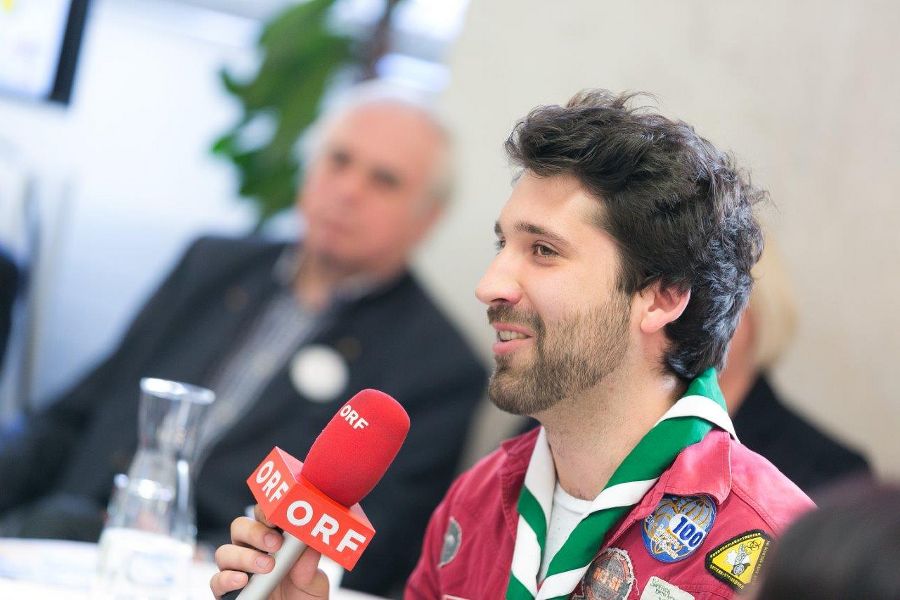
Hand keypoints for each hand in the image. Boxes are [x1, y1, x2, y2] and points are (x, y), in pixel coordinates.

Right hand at [210, 508, 329, 599]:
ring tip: (266, 566)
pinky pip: (217, 580)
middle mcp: (252, 551)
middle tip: (275, 544)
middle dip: (255, 531)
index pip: (263, 516)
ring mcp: (238, 570)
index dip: (267, 512)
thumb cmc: (303, 597)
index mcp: (274, 541)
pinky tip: (242, 580)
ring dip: (244, 556)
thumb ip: (309, 563)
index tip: (278, 519)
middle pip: (240, 527)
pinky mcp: (228, 591)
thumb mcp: (313, 581)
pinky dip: (227, 578)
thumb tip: (307, 540)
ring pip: (225, 551)